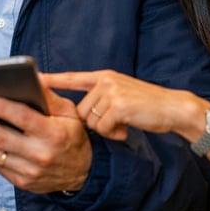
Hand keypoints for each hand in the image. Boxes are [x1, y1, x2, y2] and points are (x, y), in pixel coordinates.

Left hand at [0, 88, 90, 193]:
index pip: (23, 118)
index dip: (1, 109)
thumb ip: (49, 96)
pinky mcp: (23, 182)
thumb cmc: (72, 135)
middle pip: (2, 138)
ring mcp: (31, 172)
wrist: (84, 173)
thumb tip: (32, 77)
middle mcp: (41, 154)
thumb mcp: (69, 113)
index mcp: (54, 133)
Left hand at [43, 70, 194, 139]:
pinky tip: (126, 129)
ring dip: (105, 129)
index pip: (73, 78)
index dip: (53, 79)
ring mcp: (112, 92)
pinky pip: (102, 127)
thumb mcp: (121, 93)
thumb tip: (81, 114)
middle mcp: (105, 81)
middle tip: (116, 123)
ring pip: (90, 121)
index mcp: (104, 77)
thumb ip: (101, 96)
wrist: (173, 108)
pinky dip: (113, 133)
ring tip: (123, 124)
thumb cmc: (146, 106)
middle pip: (81, 111)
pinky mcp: (119, 105)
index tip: (35, 79)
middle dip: (95, 123)